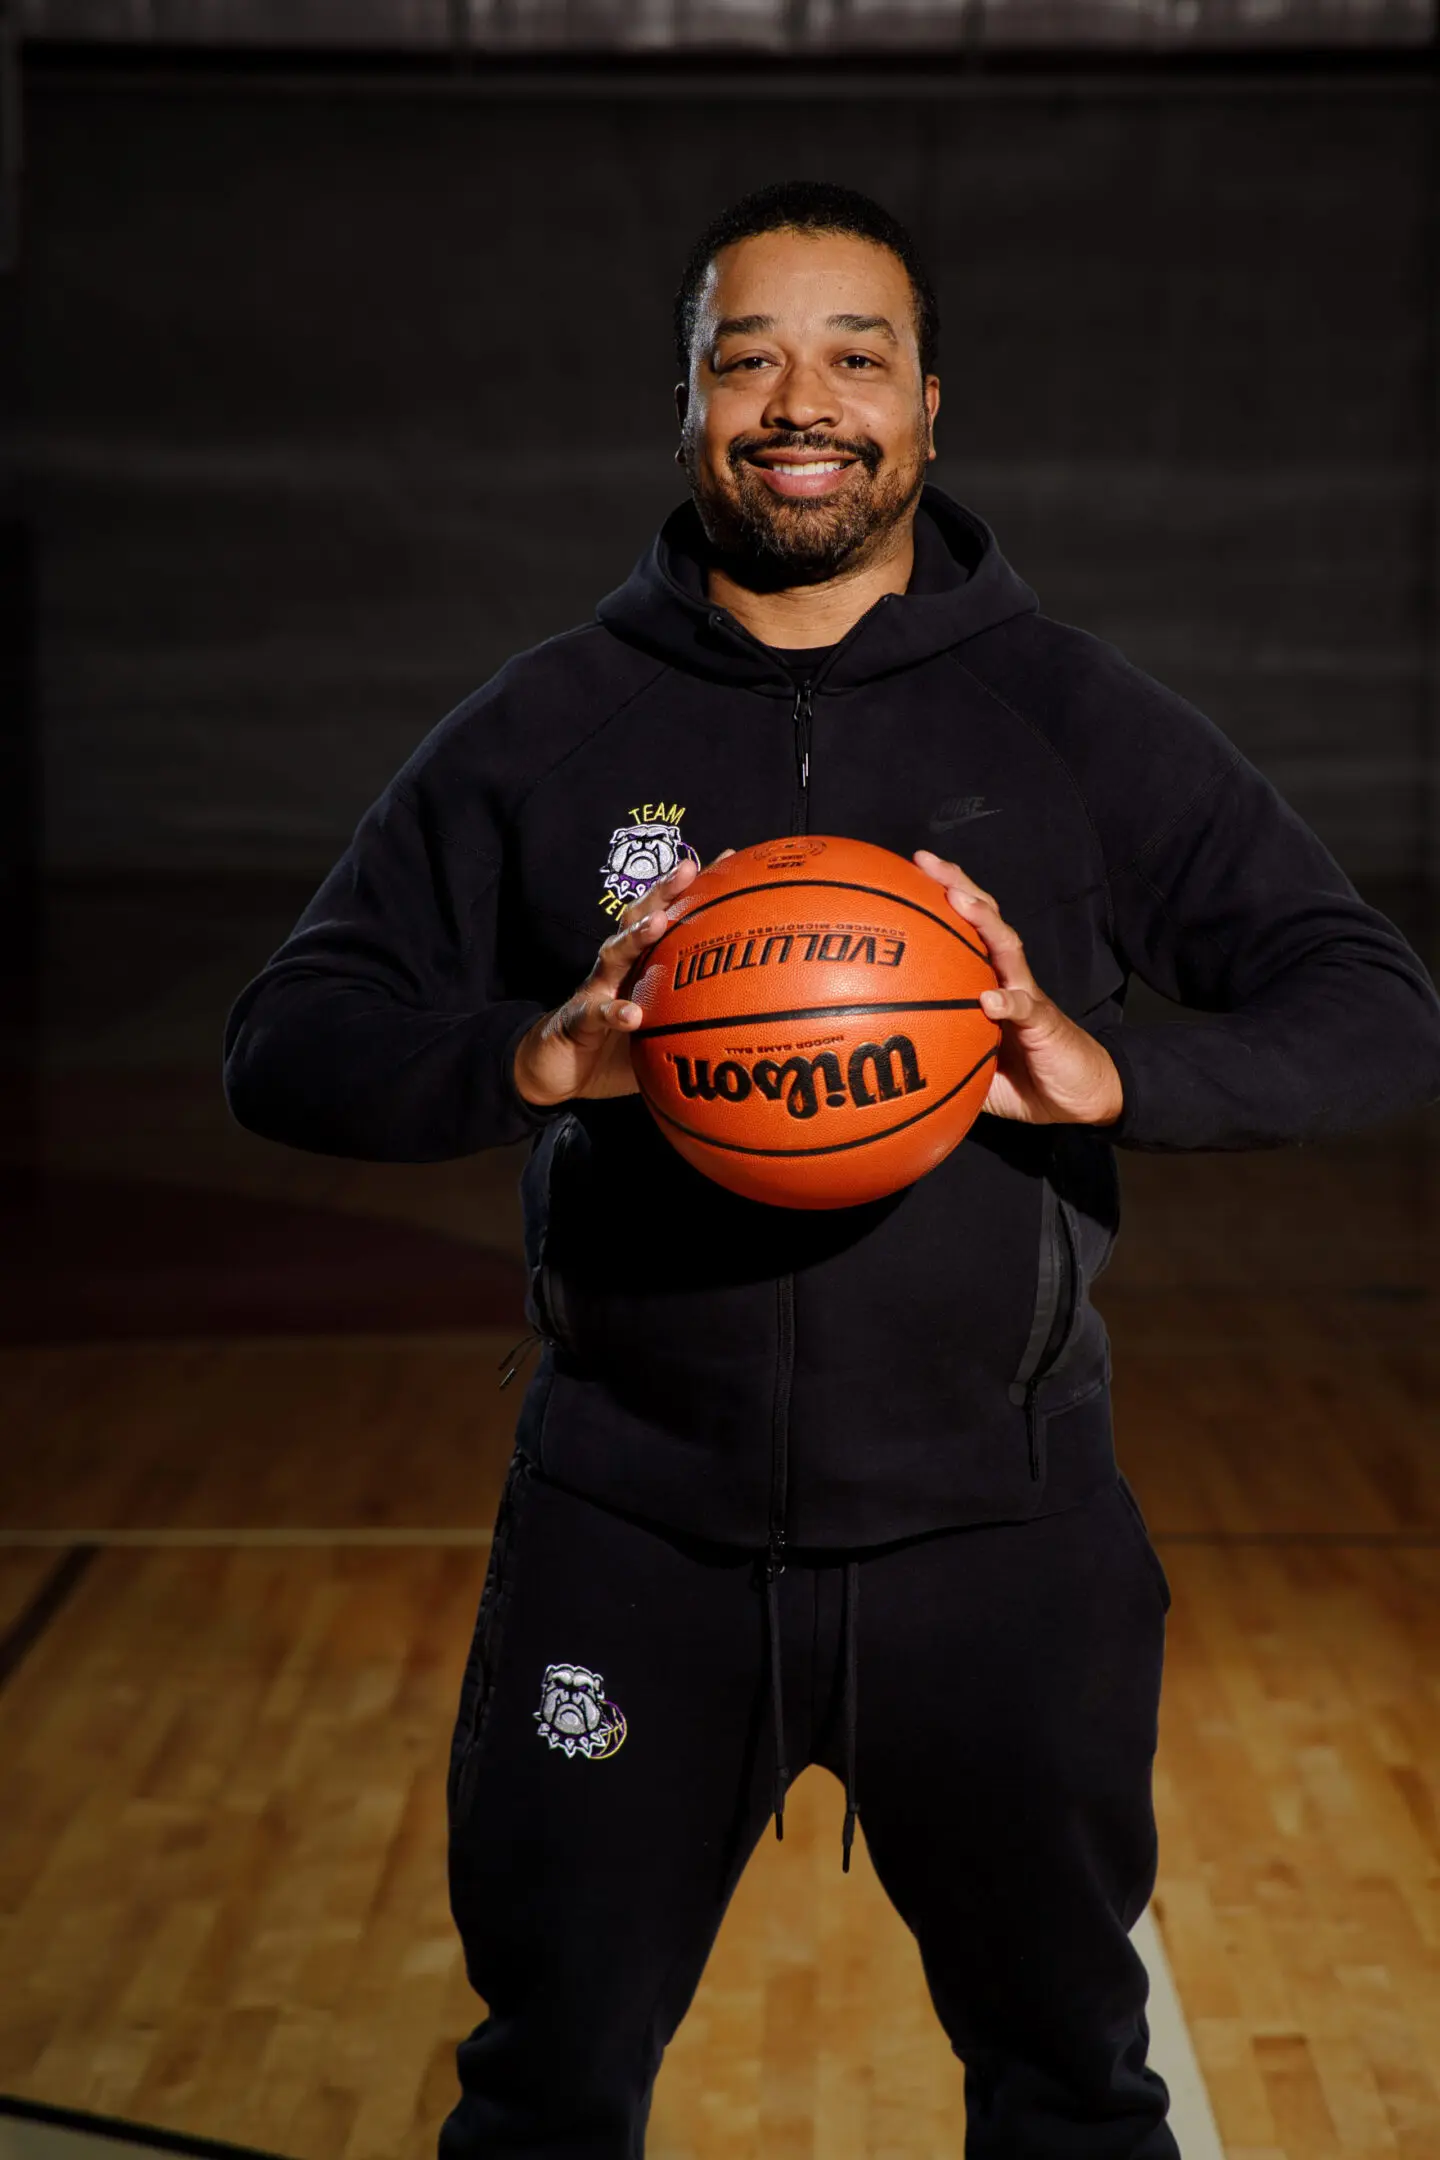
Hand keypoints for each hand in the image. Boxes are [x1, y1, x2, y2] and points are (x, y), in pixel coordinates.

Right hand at [513, 850, 735, 1107]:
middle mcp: (619, 966)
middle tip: (688, 869)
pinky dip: (614, 1011)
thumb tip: (756, 1022)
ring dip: (636, 935)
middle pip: (640, 917)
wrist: (558, 1068)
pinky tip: (631, 1015)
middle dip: (664, 891)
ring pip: (614, 952)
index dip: (694, 888)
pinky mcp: (578, 1017)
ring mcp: (596, 988)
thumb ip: (697, 1018)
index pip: (669, 915)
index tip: (727, 860)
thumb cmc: (617, 1044)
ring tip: (657, 924)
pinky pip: (597, 1011)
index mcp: (641, 962)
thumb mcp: (663, 1028)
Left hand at [913, 848, 1122, 1126]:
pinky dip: (1008, 1001)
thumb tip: (891, 1059)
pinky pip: (1025, 1008)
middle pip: (985, 919)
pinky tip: (990, 998)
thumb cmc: (1025, 1076)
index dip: (940, 898)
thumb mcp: (972, 1064)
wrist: (1080, 1094)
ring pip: (1007, 947)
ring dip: (984, 922)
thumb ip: (940, 1053)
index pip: (965, 928)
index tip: (908, 871)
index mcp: (989, 980)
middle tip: (926, 862)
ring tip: (960, 900)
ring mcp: (1028, 996)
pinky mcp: (1045, 1022)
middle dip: (957, 885)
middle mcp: (1008, 978)